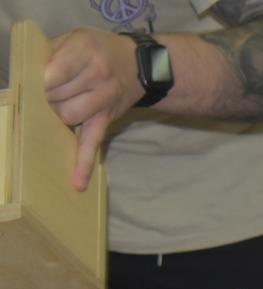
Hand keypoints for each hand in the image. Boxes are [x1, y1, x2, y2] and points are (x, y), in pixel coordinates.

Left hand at [44, 28, 143, 191]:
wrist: (140, 65)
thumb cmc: (100, 50)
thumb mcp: (76, 37)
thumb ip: (52, 51)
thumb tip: (28, 75)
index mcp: (86, 51)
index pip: (53, 73)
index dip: (40, 81)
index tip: (35, 83)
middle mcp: (97, 76)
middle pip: (56, 96)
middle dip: (44, 97)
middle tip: (45, 93)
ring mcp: (103, 101)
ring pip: (67, 117)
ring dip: (55, 115)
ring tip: (56, 107)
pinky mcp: (106, 121)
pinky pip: (93, 143)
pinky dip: (85, 164)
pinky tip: (78, 183)